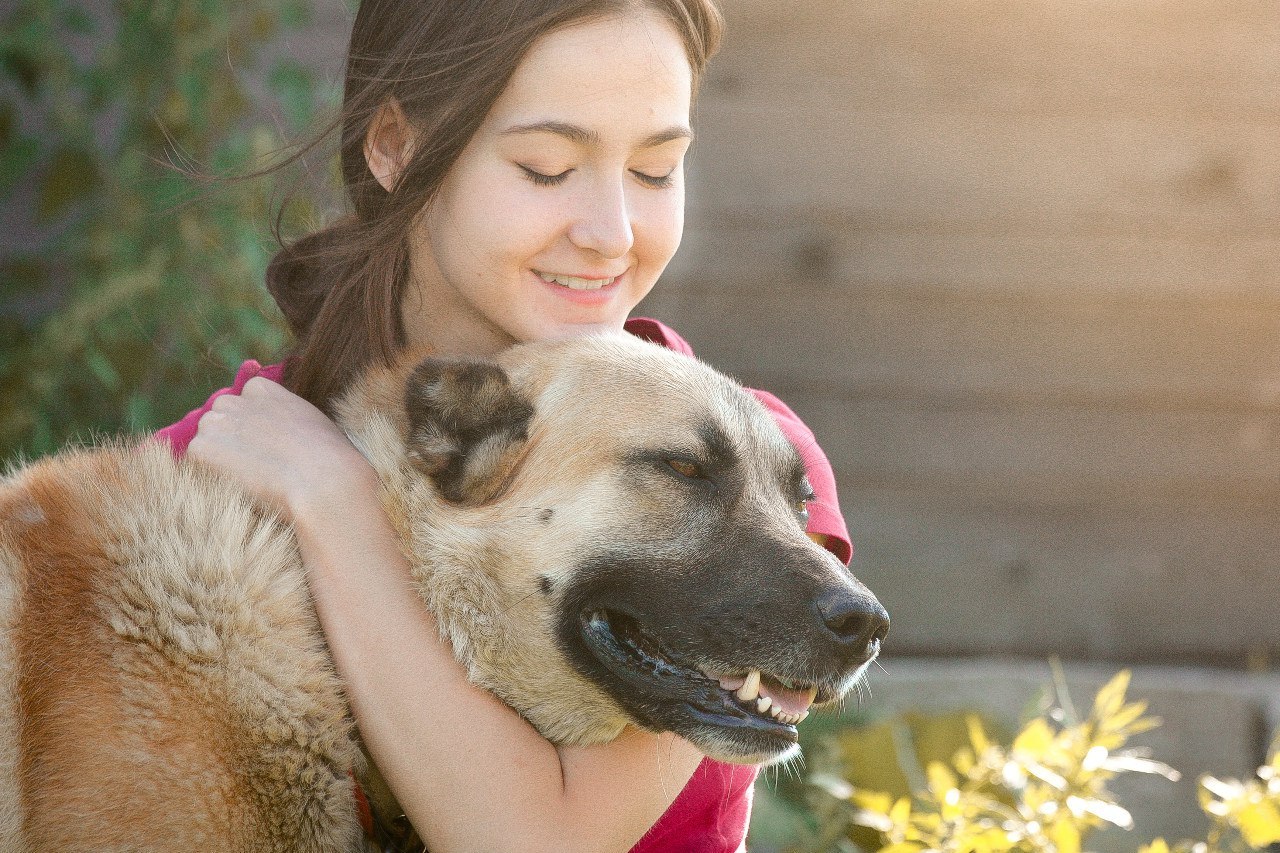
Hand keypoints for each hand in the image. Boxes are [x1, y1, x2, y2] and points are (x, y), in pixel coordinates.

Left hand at [186, 377, 375, 519]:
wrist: (322, 480)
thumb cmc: (329, 457)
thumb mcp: (312, 421)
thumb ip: (286, 416)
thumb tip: (282, 433)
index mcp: (263, 389)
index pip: (244, 399)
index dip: (253, 423)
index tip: (267, 443)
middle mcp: (235, 399)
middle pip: (221, 416)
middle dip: (231, 437)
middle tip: (255, 464)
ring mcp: (215, 422)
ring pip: (206, 438)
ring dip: (219, 456)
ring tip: (250, 478)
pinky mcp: (201, 448)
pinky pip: (196, 461)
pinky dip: (211, 475)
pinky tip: (239, 485)